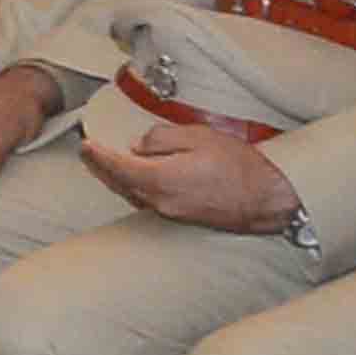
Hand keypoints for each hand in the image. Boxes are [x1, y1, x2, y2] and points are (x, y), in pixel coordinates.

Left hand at [81, 95, 297, 236]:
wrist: (270, 200)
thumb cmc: (240, 166)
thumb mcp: (198, 137)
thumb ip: (161, 138)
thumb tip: (138, 146)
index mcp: (160, 179)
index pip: (118, 166)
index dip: (98, 155)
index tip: (86, 144)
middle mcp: (161, 201)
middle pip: (120, 183)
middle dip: (100, 168)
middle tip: (87, 153)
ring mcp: (172, 213)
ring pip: (133, 194)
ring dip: (116, 179)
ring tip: (104, 164)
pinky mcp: (183, 217)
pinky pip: (149, 200)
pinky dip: (135, 188)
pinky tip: (135, 179)